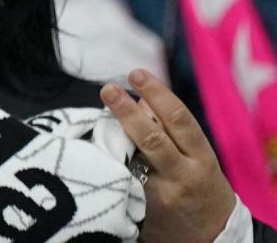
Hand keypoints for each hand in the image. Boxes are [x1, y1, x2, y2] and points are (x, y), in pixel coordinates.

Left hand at [101, 68, 237, 241]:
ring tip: (93, 118)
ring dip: (110, 139)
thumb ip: (172, 130)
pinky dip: (105, 164)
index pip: (179, 120)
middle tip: (107, 89)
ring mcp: (160, 195)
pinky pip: (119, 182)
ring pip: (131, 162)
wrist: (211, 236)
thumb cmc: (200, 185)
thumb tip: (141, 97)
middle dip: (127, 112)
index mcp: (201, 157)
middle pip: (153, 139)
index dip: (158, 94)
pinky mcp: (141, 210)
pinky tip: (89, 152)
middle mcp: (182, 175)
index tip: (136, 74)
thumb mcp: (197, 157)